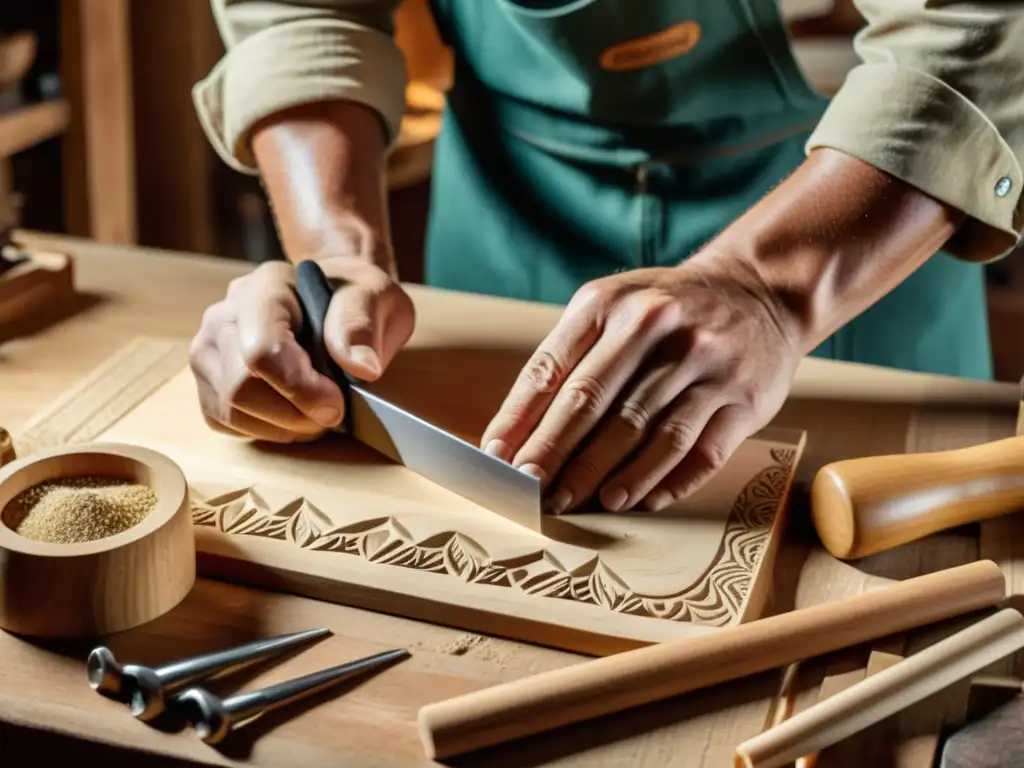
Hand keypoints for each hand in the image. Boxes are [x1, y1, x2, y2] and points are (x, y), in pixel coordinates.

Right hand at [188, 256, 414, 441]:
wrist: (335, 301)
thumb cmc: (354, 299)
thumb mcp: (375, 297)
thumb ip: (362, 324)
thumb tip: (359, 366)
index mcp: (266, 288)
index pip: (262, 350)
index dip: (300, 389)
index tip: (336, 405)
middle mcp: (224, 315)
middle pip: (240, 388)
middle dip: (293, 414)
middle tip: (331, 413)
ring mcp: (208, 348)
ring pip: (230, 410)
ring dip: (282, 426)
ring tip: (315, 413)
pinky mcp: (206, 380)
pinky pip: (224, 421)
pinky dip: (264, 429)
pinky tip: (291, 414)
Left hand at [479, 251, 801, 513]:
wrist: (759, 290)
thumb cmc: (665, 311)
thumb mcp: (613, 308)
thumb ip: (567, 360)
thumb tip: (516, 433)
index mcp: (611, 304)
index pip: (553, 369)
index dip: (520, 419)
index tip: (497, 458)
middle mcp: (659, 327)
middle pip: (595, 403)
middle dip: (556, 454)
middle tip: (532, 490)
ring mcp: (707, 362)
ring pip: (650, 433)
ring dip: (613, 475)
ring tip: (585, 502)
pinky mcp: (745, 397)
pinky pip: (702, 451)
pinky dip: (670, 481)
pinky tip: (642, 500)